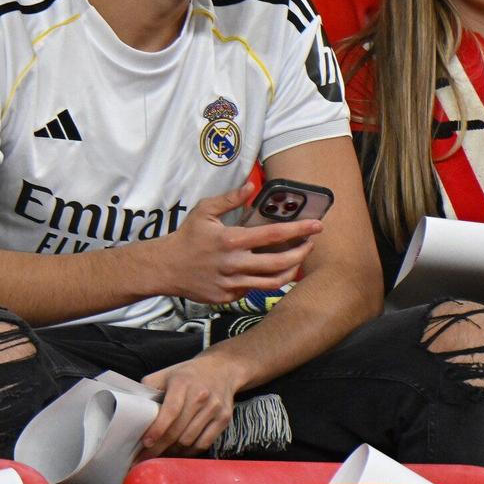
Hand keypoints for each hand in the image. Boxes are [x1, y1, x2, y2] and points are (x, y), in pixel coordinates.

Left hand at [138, 353, 248, 454]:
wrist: (222, 369)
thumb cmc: (188, 374)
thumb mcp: (166, 373)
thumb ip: (149, 388)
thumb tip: (134, 408)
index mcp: (182, 382)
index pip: (170, 410)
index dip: (158, 429)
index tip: (146, 443)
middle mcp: (201, 395)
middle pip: (178, 430)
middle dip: (159, 447)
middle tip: (144, 458)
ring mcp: (214, 408)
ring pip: (190, 440)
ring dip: (173, 452)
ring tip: (160, 455)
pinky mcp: (224, 419)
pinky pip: (204, 443)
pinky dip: (189, 452)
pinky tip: (178, 452)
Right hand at [142, 183, 319, 304]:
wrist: (166, 268)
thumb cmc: (187, 237)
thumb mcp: (205, 211)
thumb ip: (230, 199)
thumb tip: (251, 187)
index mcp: (231, 240)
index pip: (274, 235)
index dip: (299, 230)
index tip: (317, 226)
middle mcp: (234, 264)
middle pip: (279, 264)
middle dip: (301, 254)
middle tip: (311, 245)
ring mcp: (232, 283)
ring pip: (272, 282)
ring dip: (290, 271)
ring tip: (297, 260)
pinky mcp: (228, 297)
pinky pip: (253, 290)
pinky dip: (264, 280)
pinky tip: (267, 270)